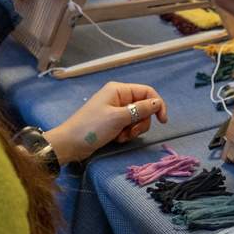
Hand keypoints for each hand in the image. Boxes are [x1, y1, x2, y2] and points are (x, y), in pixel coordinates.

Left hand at [43, 82, 167, 163]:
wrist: (70, 143)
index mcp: (119, 90)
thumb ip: (141, 109)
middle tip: (131, 132)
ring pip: (137, 118)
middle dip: (141, 122)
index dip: (157, 105)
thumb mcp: (119, 118)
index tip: (162, 121)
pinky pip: (128, 126)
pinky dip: (126, 133)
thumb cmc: (93, 127)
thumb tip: (158, 103)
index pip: (147, 92)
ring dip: (133, 130)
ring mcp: (115, 110)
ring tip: (122, 136)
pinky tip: (116, 138)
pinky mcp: (112, 122)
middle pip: (143, 107)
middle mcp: (118, 97)